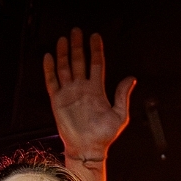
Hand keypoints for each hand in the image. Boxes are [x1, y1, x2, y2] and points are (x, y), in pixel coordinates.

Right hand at [45, 28, 135, 160]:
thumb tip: (132, 78)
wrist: (88, 149)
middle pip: (79, 61)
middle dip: (77, 46)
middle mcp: (82, 88)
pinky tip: (49, 56)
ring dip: (64, 53)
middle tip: (77, 30)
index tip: (95, 36)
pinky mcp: (58, 101)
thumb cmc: (104, 135)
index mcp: (96, 89)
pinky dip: (50, 69)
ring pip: (65, 68)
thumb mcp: (119, 115)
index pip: (96, 64)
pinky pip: (52, 82)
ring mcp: (69, 93)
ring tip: (63, 38)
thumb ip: (122, 96)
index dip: (95, 49)